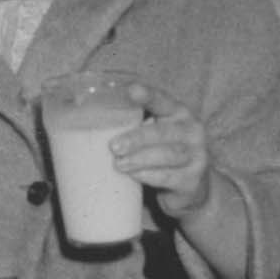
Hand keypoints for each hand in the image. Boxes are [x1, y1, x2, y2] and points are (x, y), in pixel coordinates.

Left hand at [113, 82, 216, 214]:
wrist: (192, 188)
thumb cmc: (163, 155)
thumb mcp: (154, 135)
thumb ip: (133, 125)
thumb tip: (83, 115)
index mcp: (178, 113)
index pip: (163, 100)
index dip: (148, 95)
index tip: (132, 90)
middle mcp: (191, 131)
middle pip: (163, 132)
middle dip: (137, 138)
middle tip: (113, 146)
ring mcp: (196, 156)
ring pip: (168, 155)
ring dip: (140, 159)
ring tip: (119, 164)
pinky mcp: (193, 180)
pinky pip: (170, 176)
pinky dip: (149, 176)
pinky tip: (134, 176)